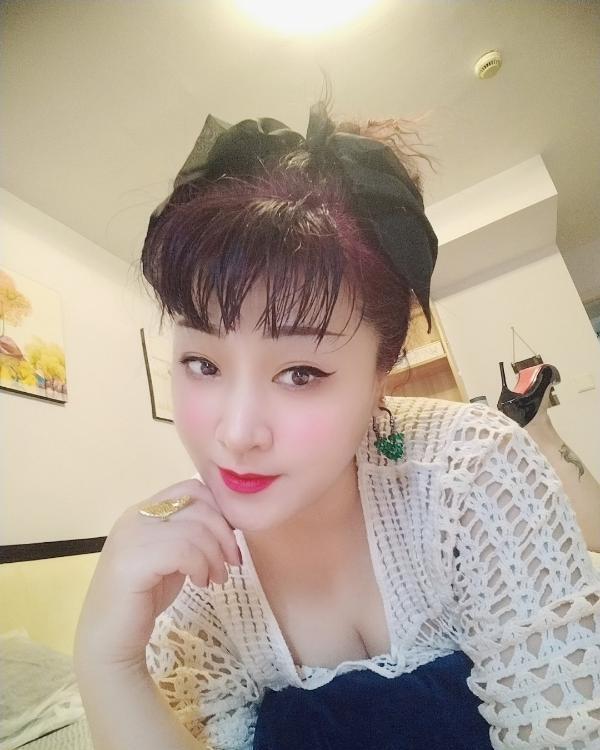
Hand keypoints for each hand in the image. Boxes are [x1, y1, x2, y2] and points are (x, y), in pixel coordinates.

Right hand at [74, 478, 241, 671]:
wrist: (109, 641)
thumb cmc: (144, 599)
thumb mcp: (174, 557)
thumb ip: (190, 535)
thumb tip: (228, 522)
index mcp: (144, 510)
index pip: (192, 488)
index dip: (220, 510)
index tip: (230, 539)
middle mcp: (134, 516)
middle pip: (198, 504)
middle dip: (224, 533)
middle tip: (231, 563)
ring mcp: (130, 536)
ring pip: (195, 528)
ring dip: (215, 555)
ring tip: (216, 578)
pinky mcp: (132, 561)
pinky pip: (183, 550)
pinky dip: (201, 566)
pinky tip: (200, 583)